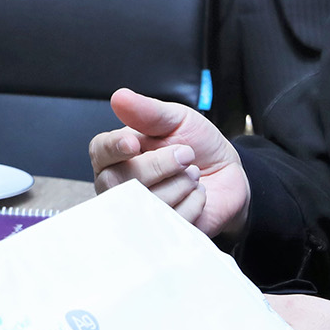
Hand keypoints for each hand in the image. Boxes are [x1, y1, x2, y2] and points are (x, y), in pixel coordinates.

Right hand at [90, 87, 250, 238]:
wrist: (230, 175)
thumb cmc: (198, 146)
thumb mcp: (178, 119)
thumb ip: (149, 112)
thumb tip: (120, 97)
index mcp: (118, 153)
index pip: (100, 151)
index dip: (113, 148)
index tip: (134, 144)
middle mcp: (120, 185)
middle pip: (117, 181)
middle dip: (158, 166)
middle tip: (187, 155)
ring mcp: (137, 211)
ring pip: (143, 204)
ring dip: (179, 184)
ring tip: (194, 175)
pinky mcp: (160, 232)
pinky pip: (169, 222)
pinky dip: (193, 204)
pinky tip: (198, 195)